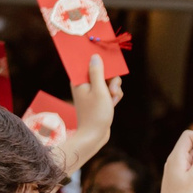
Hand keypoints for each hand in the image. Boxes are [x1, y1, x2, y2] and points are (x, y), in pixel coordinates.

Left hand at [54, 54, 122, 177]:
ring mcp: (91, 92)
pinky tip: (113, 104)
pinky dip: (113, 96)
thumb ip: (98, 72)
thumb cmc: (95, 113)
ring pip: (108, 82)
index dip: (100, 61)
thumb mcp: (99, 90)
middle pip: (102, 72)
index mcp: (79, 80)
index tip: (108, 61)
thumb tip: (95, 56)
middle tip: (112, 89)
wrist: (94, 136)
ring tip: (112, 100)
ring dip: (114, 89)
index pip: (88, 63)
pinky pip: (108, 91)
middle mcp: (83, 84)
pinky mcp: (97, 99)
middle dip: (111, 80)